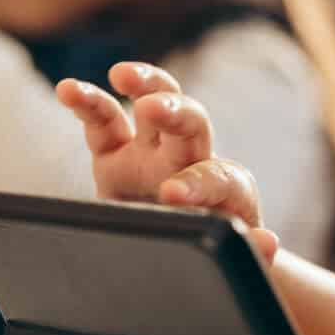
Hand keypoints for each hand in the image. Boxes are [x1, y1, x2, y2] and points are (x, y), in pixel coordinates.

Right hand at [54, 61, 280, 263]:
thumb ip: (251, 252)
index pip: (217, 178)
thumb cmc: (216, 255)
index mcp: (225, 191)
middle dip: (176, 113)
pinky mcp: (117, 156)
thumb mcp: (234, 260)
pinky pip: (104, 122)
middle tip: (154, 109)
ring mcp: (154, 153)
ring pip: (158, 103)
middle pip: (193, 125)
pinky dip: (88, 103)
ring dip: (146, 84)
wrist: (193, 253)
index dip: (197, 184)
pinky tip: (66, 89)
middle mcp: (192, 162)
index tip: (171, 194)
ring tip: (122, 74)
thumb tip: (269, 241)